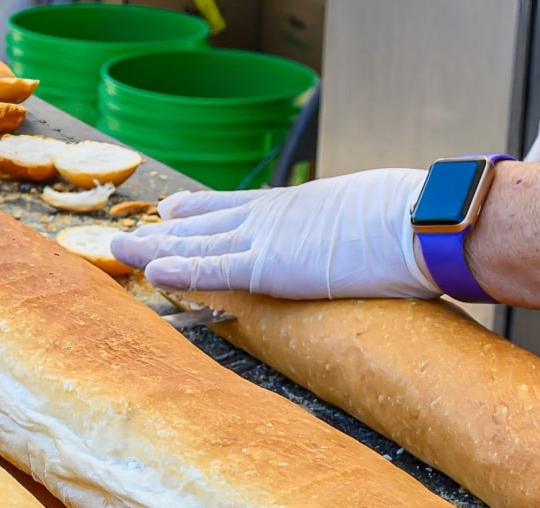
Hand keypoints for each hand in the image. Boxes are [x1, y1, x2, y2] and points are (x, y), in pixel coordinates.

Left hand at [110, 168, 439, 299]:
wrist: (419, 222)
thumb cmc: (409, 219)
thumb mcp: (368, 214)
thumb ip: (348, 226)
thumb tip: (361, 236)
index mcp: (293, 205)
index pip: (233, 207)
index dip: (197, 209)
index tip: (172, 208)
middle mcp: (268, 216)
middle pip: (202, 222)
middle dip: (164, 231)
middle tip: (131, 233)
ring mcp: (264, 238)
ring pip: (195, 242)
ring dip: (155, 248)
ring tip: (120, 250)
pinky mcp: (266, 266)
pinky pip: (211, 269)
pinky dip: (178, 270)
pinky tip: (150, 270)